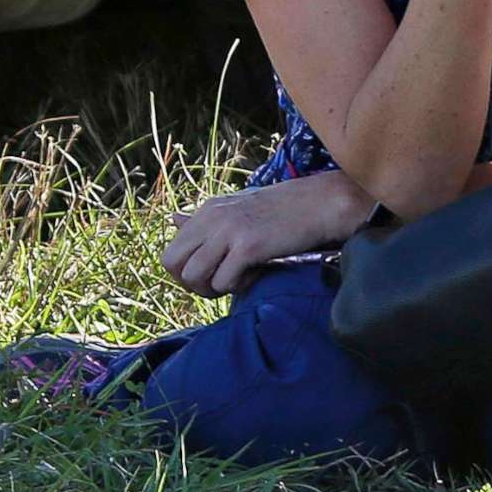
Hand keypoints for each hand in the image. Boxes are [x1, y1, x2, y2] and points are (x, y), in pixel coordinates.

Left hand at [162, 172, 373, 296]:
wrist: (321, 203)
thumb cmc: (282, 210)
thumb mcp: (237, 209)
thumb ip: (204, 219)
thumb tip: (172, 219)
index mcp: (208, 210)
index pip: (170, 253)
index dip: (186, 274)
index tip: (211, 275)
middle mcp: (213, 218)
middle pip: (172, 265)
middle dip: (192, 284)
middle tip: (219, 284)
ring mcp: (229, 231)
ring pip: (193, 276)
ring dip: (213, 288)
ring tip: (238, 279)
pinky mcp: (249, 246)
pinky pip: (223, 281)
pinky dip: (238, 287)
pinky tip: (257, 273)